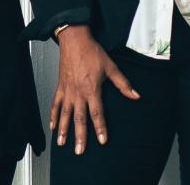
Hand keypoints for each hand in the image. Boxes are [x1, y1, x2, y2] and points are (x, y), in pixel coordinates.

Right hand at [50, 25, 139, 154]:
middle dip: (79, 136)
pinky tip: (53, 125)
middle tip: (79, 151)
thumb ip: (123, 83)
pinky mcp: (60, 86)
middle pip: (79, 118)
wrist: (74, 39)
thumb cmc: (91, 51)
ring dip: (63, 129)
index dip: (100, 127)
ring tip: (61, 143)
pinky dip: (54, 115)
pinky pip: (55, 103)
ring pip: (65, 114)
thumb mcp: (110, 66)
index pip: (97, 113)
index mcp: (92, 89)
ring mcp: (68, 90)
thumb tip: (136, 95)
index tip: (102, 141)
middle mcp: (78, 92)